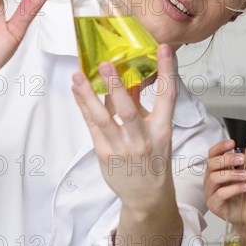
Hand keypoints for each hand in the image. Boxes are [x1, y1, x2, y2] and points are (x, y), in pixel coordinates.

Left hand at [72, 44, 178, 212]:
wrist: (147, 196)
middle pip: (128, 110)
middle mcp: (143, 139)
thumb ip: (140, 105)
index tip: (165, 49)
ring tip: (78, 76)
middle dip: (116, 86)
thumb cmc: (152, 159)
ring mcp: (122, 148)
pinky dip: (83, 106)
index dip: (168, 71)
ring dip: (88, 95)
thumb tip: (125, 78)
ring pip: (102, 118)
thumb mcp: (155, 131)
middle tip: (105, 64)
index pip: (168, 96)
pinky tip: (77, 91)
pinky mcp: (105, 154)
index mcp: (161, 129)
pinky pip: (92, 126)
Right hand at [204, 139, 245, 220]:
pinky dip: (234, 188)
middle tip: (242, 159)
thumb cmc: (245, 195)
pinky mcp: (214, 205)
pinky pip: (220, 193)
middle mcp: (210, 180)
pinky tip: (245, 187)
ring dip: (232, 174)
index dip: (220, 147)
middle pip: (212, 164)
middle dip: (228, 159)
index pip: (212, 154)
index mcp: (216, 170)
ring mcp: (210, 192)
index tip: (232, 143)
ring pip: (214, 177)